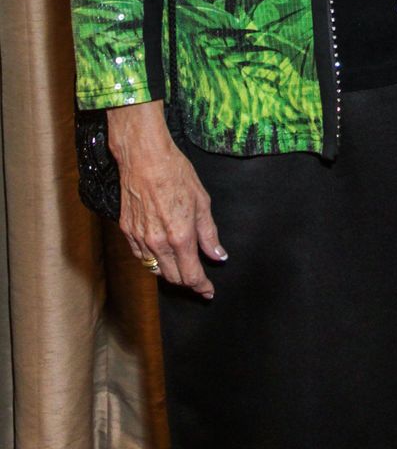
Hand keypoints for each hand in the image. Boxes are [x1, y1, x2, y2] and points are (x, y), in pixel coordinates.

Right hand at [107, 101, 226, 297]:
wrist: (145, 157)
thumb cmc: (176, 174)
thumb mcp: (202, 202)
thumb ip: (209, 234)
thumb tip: (218, 255)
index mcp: (180, 237)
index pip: (191, 275)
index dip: (202, 287)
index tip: (208, 291)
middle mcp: (158, 243)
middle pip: (173, 278)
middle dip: (188, 281)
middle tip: (199, 278)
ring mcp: (140, 239)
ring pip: (155, 269)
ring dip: (170, 272)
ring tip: (181, 266)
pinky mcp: (127, 231)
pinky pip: (141, 256)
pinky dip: (153, 259)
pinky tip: (161, 252)